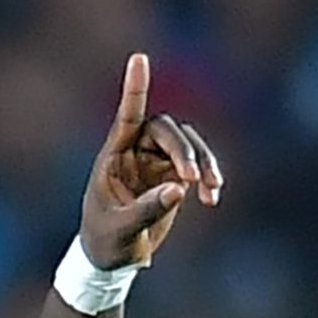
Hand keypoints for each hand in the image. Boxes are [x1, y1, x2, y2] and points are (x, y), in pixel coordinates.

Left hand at [81, 54, 222, 269]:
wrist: (113, 260)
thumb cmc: (105, 242)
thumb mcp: (120, 229)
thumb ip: (147, 209)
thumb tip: (179, 189)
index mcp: (113, 157)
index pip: (126, 116)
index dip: (135, 88)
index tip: (139, 58)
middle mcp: (136, 152)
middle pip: (166, 130)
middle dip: (183, 151)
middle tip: (191, 179)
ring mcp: (157, 162)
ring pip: (187, 143)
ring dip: (203, 162)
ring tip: (211, 189)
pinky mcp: (174, 177)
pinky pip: (199, 165)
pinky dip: (208, 177)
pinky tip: (212, 198)